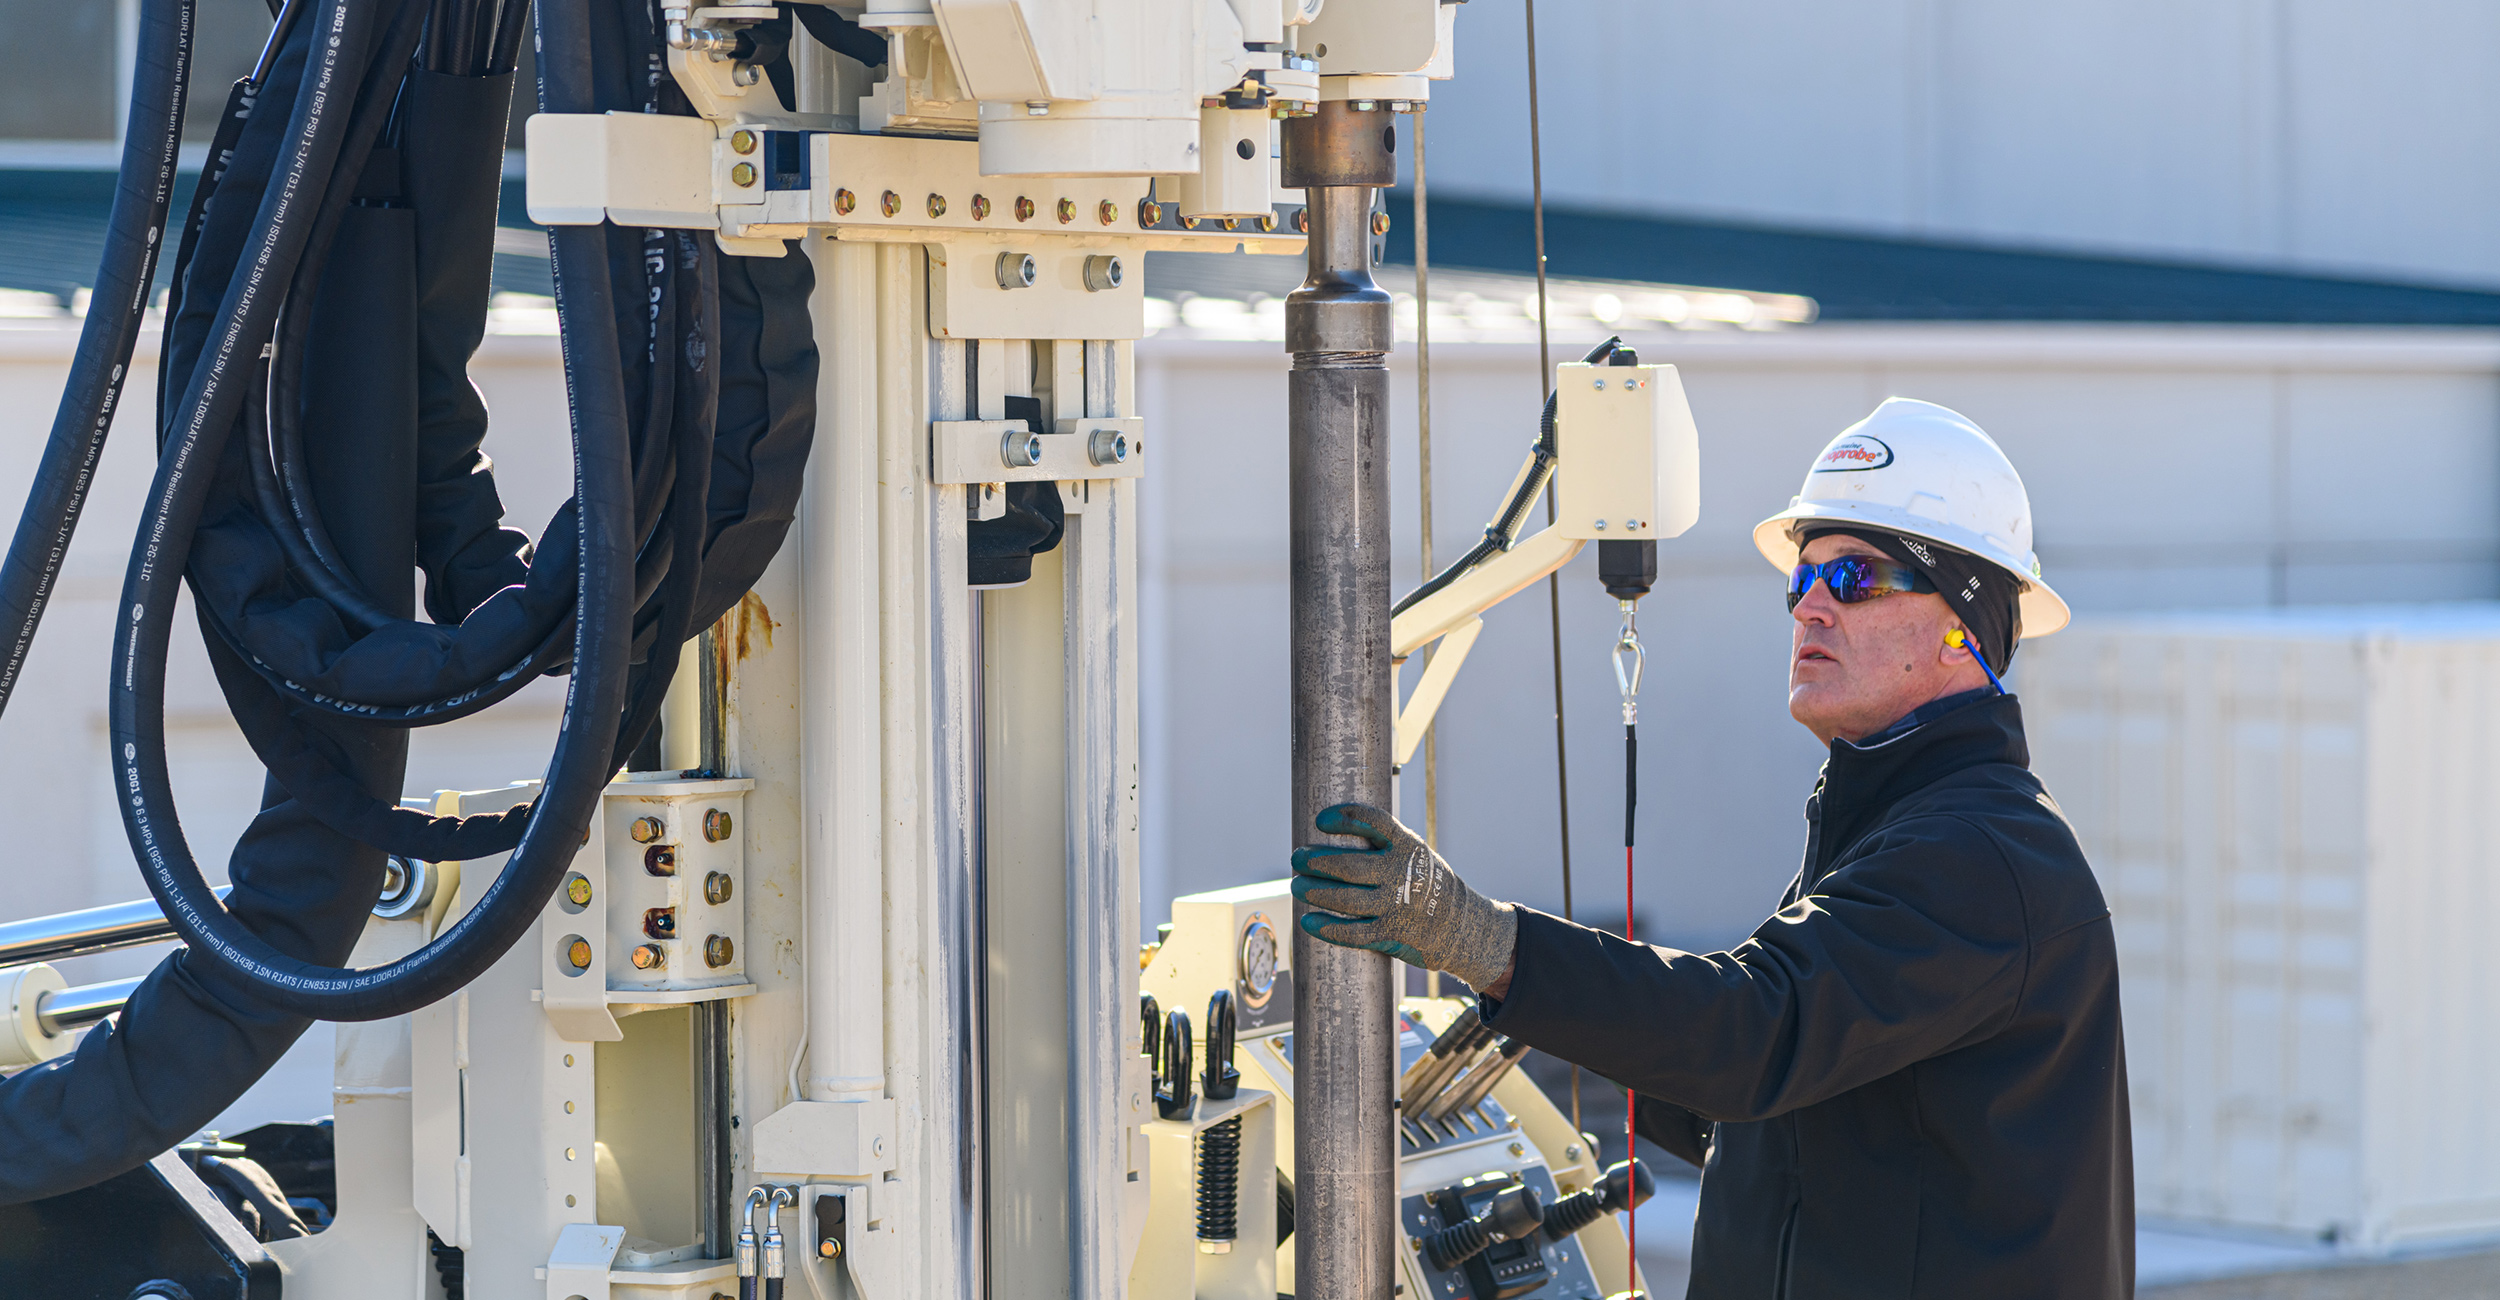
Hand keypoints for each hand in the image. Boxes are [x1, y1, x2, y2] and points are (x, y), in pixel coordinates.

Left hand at [1290, 803, 1516, 991]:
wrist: (1462, 926)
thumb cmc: (1427, 883)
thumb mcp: (1415, 853)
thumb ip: (1383, 843)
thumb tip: (1332, 834)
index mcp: (1408, 846)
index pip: (1373, 822)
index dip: (1344, 818)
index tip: (1320, 821)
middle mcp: (1401, 873)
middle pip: (1349, 866)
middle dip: (1315, 862)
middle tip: (1297, 859)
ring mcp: (1396, 906)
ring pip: (1345, 899)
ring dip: (1315, 892)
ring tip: (1297, 887)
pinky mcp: (1391, 934)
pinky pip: (1352, 932)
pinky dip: (1327, 927)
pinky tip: (1308, 921)